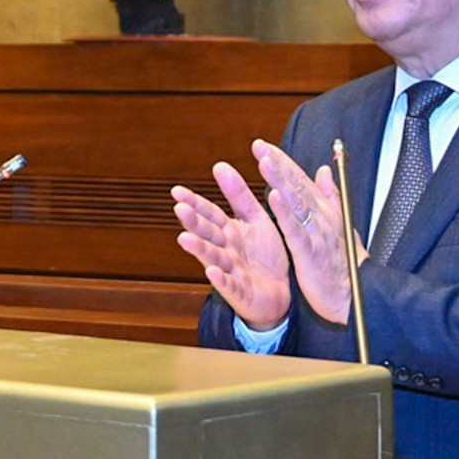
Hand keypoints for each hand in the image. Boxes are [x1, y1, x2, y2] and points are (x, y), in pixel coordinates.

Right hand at [172, 160, 293, 329]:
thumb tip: (219, 165)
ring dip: (199, 249)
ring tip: (185, 238)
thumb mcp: (255, 219)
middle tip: (180, 209)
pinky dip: (221, 280)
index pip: (210, 214)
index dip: (194, 203)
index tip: (176, 191)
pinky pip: (231, 286)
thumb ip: (238, 195)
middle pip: (208, 234)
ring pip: (213, 258)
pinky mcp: (241, 293)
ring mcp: (231, 272)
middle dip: (194, 222)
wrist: (282, 293)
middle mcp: (226, 250)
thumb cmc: (265, 256)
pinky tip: (213, 272)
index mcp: (229, 232)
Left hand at [253, 139, 366, 325]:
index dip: (283, 162)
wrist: (356, 296)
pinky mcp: (310, 252)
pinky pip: (295, 230)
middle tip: (259, 146)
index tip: (265, 146)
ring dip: (280, 180)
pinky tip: (274, 198)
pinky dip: (285, 213)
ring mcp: (316, 233)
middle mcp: (322, 217)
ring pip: (295, 202)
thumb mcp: (340, 225)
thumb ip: (331, 197)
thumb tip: (324, 170)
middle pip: (297, 185)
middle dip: (278, 164)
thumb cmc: (346, 264)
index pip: (301, 180)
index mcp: (325, 211)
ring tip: (265, 162)